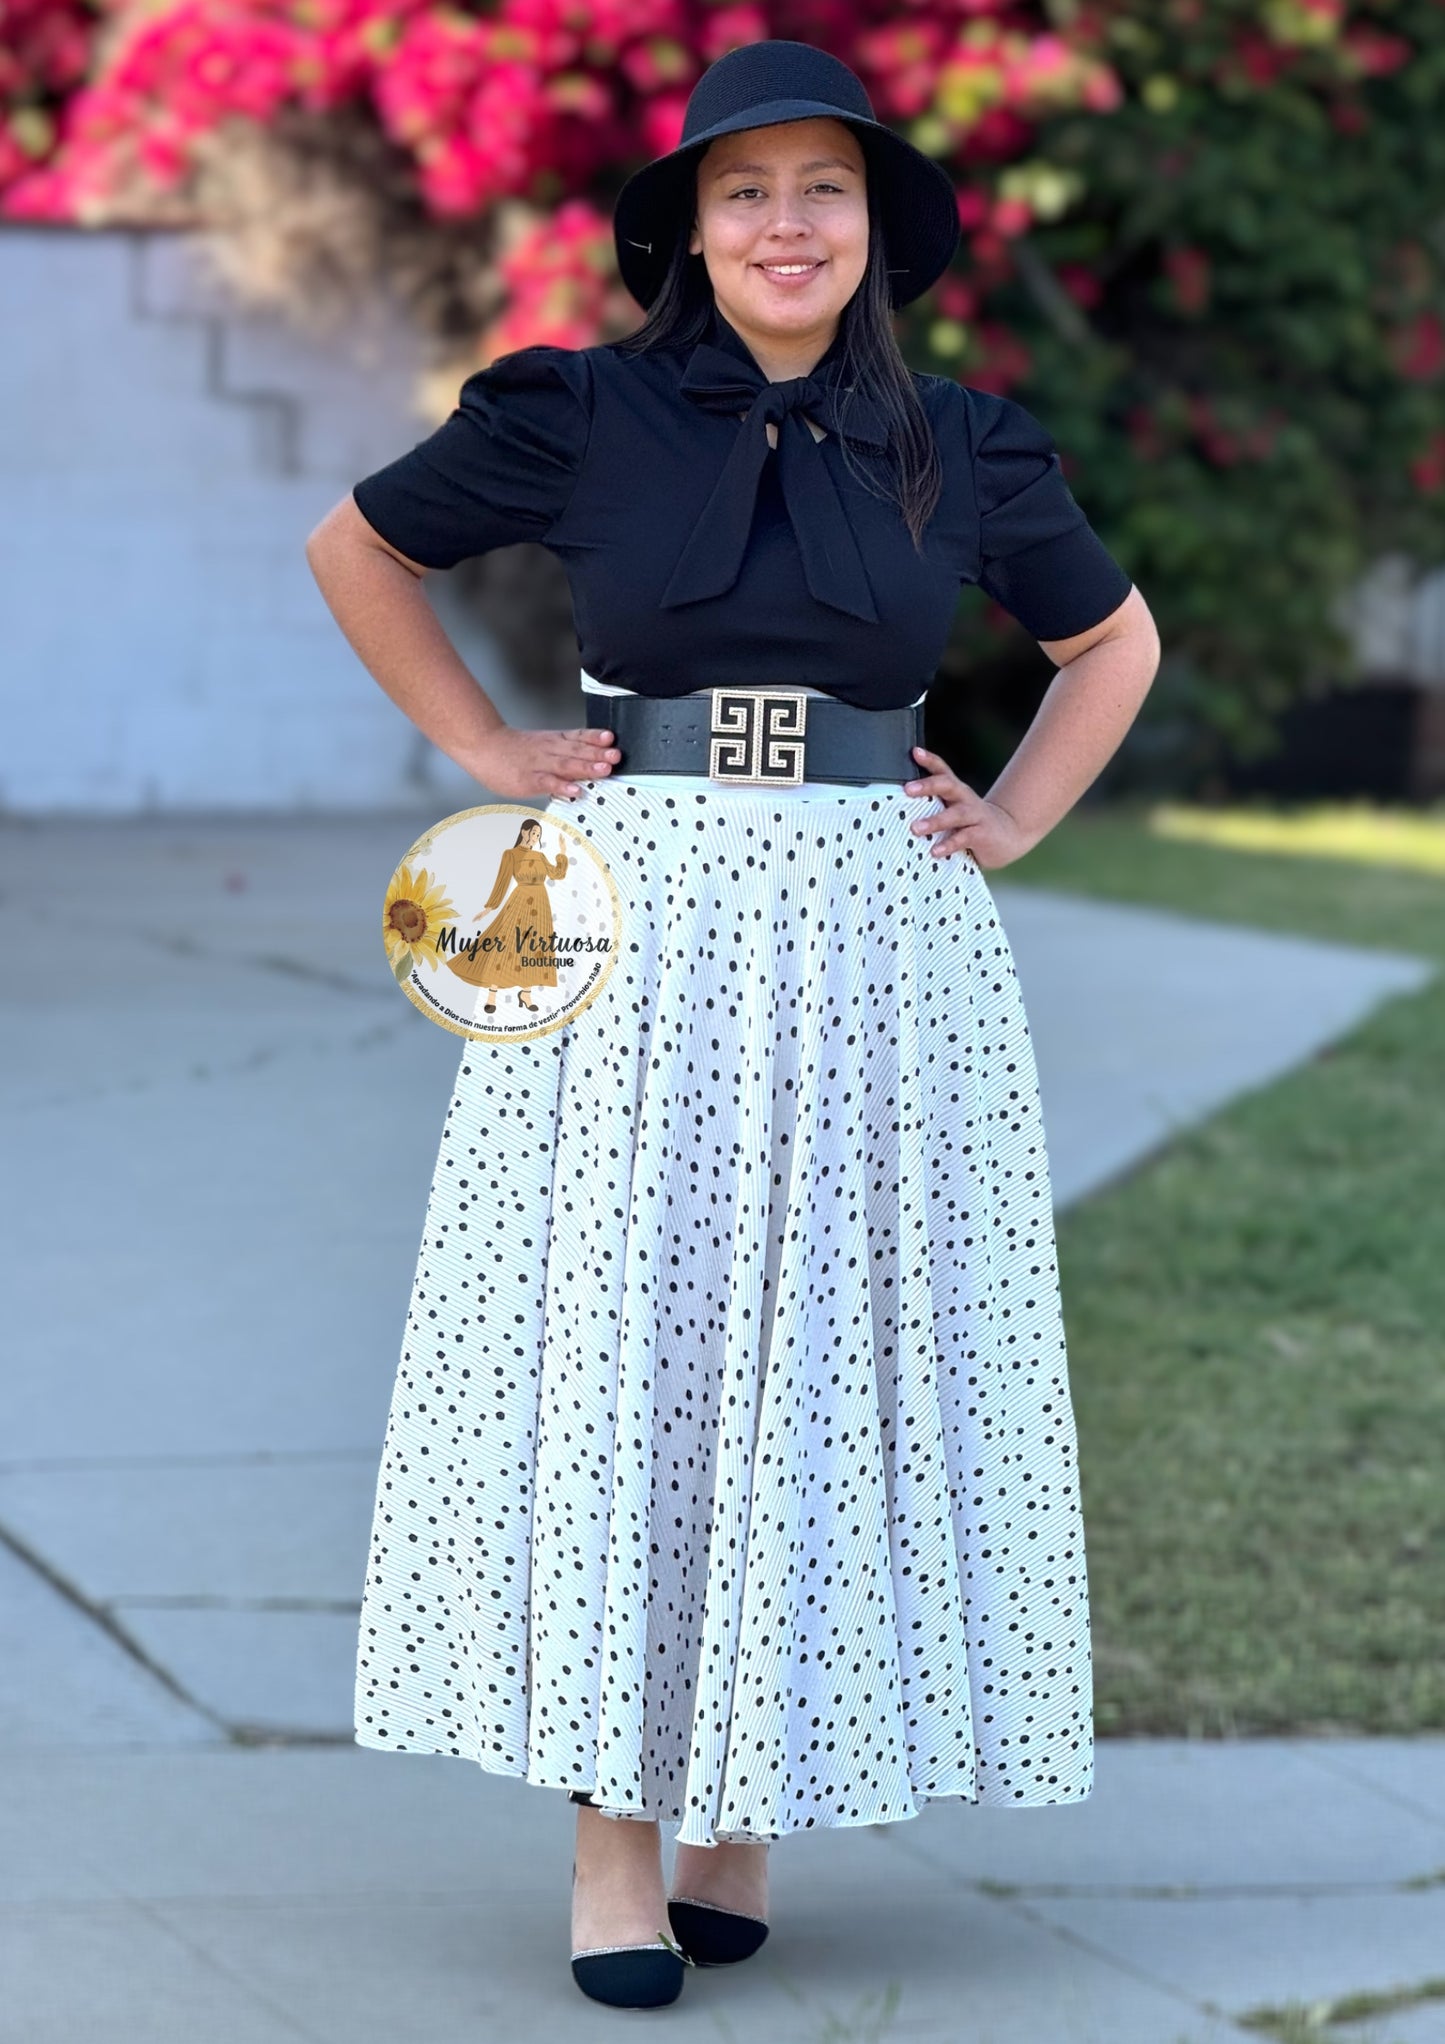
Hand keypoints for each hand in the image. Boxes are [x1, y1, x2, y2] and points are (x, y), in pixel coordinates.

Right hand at [473, 725, 619, 801]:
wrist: (483, 745)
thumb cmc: (513, 749)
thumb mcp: (542, 745)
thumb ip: (564, 752)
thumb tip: (589, 761)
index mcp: (553, 741)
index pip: (577, 737)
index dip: (594, 738)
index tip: (611, 738)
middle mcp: (549, 750)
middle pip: (577, 751)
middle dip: (598, 754)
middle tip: (616, 755)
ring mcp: (539, 764)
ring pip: (566, 765)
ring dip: (587, 767)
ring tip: (604, 769)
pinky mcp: (528, 780)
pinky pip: (547, 782)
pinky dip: (562, 786)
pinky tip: (576, 790)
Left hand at [902, 746, 1034, 869]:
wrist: (1009, 834)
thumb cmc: (971, 822)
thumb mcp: (953, 810)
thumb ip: (932, 808)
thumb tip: (895, 813)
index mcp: (955, 792)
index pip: (942, 771)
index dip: (929, 760)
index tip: (915, 752)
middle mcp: (965, 799)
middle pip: (947, 785)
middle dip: (928, 785)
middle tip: (907, 789)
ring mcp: (975, 816)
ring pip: (955, 814)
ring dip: (935, 820)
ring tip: (915, 828)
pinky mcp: (982, 834)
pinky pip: (964, 838)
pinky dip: (949, 844)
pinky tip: (935, 851)